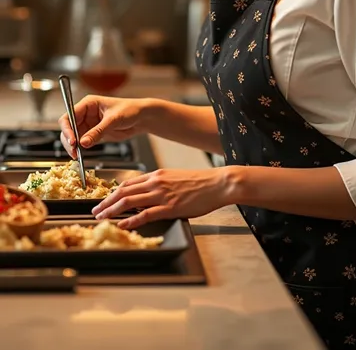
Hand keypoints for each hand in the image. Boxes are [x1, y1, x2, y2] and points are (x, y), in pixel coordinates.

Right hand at [58, 95, 145, 158]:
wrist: (142, 118)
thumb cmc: (130, 110)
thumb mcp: (114, 119)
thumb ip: (98, 131)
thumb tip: (83, 143)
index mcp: (88, 104)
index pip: (69, 116)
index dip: (67, 129)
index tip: (72, 141)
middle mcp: (86, 113)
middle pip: (69, 127)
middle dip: (69, 140)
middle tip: (73, 152)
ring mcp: (89, 124)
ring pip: (74, 136)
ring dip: (73, 146)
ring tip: (76, 155)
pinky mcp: (94, 134)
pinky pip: (83, 142)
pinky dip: (80, 149)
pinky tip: (81, 155)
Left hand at [91, 167, 233, 228]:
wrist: (217, 183)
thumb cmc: (199, 181)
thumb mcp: (175, 177)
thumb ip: (160, 184)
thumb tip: (147, 193)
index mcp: (157, 174)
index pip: (128, 183)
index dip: (113, 192)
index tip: (104, 200)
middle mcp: (156, 182)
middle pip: (123, 192)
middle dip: (106, 202)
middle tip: (95, 210)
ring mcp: (162, 195)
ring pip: (129, 201)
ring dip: (112, 210)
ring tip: (102, 218)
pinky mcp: (170, 207)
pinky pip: (145, 214)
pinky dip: (131, 220)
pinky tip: (122, 224)